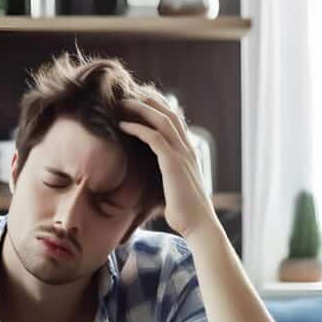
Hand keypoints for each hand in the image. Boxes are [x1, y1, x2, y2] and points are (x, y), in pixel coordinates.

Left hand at [118, 98, 218, 239]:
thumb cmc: (187, 214)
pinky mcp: (173, 163)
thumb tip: (156, 183)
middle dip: (148, 101)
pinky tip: (122, 125)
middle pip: (169, 114)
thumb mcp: (176, 190)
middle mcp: (187, 149)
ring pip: (161, 120)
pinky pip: (154, 137)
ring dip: (140, 109)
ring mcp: (182, 154)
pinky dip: (137, 128)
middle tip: (128, 96)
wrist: (199, 225)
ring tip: (122, 103)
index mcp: (189, 153)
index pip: (175, 122)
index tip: (139, 103)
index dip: (158, 109)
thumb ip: (168, 179)